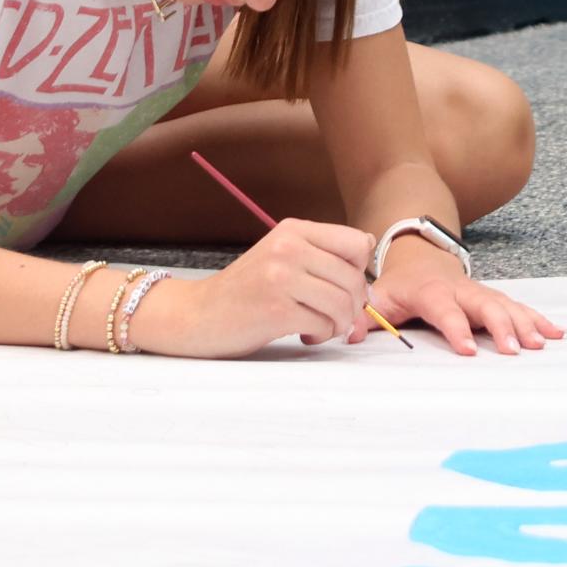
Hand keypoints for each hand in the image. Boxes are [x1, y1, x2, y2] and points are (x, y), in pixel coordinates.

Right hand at [175, 219, 376, 358]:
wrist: (197, 315)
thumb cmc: (245, 290)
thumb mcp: (281, 256)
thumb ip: (320, 252)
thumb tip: (369, 249)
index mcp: (293, 230)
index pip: (357, 243)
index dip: (361, 270)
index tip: (345, 287)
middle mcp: (288, 248)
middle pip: (354, 278)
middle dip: (354, 306)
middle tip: (335, 318)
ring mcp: (281, 278)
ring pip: (343, 304)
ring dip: (338, 324)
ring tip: (320, 328)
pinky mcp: (276, 310)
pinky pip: (323, 325)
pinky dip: (320, 336)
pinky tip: (305, 335)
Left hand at [353, 247, 566, 356]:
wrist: (419, 255)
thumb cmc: (399, 284)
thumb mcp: (377, 296)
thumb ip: (365, 316)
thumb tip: (349, 336)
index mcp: (431, 291)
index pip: (445, 309)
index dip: (456, 328)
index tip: (468, 351)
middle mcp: (461, 290)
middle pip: (485, 306)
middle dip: (502, 327)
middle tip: (516, 351)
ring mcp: (481, 292)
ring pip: (507, 305)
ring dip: (525, 324)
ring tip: (542, 344)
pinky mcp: (494, 297)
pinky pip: (519, 307)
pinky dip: (539, 319)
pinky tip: (558, 333)